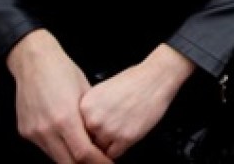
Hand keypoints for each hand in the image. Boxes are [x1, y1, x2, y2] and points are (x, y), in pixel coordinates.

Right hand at [7, 30, 112, 163]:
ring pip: (55, 158)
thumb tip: (101, 136)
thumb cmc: (63, 71)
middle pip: (68, 162)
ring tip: (86, 155)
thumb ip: (91, 118)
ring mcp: (34, 132)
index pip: (83, 153)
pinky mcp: (25, 132)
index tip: (108, 163)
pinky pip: (44, 148)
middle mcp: (47, 129)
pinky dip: (58, 150)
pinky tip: (68, 144)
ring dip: (71, 159)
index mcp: (65, 118)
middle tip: (99, 163)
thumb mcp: (87, 92)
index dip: (98, 162)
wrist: (35, 61)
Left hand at [80, 45, 193, 159]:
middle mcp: (93, 119)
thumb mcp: (103, 91)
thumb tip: (86, 128)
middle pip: (87, 141)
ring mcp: (109, 130)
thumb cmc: (135, 80)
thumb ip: (91, 111)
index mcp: (85, 106)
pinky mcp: (125, 138)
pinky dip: (117, 151)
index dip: (85, 134)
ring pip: (99, 151)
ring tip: (116, 137)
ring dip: (106, 147)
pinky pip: (114, 155)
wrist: (157, 77)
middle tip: (105, 136)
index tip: (89, 137)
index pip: (77, 130)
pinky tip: (123, 140)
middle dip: (95, 141)